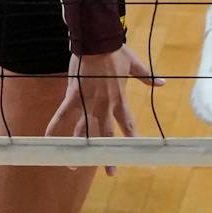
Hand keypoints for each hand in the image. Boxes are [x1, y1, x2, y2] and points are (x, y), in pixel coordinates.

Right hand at [46, 44, 161, 167]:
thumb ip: (147, 77)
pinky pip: (63, 113)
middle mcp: (104, 104)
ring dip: (80, 148)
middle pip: (107, 134)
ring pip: (84, 130)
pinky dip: (55, 125)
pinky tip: (48, 139)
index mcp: (119, 98)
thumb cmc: (116, 51)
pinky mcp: (74, 94)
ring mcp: (88, 101)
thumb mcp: (135, 64)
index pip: (127, 123)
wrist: (98, 40)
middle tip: (111, 172)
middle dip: (108, 154)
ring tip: (75, 165)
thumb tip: (163, 84)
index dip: (130, 138)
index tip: (133, 153)